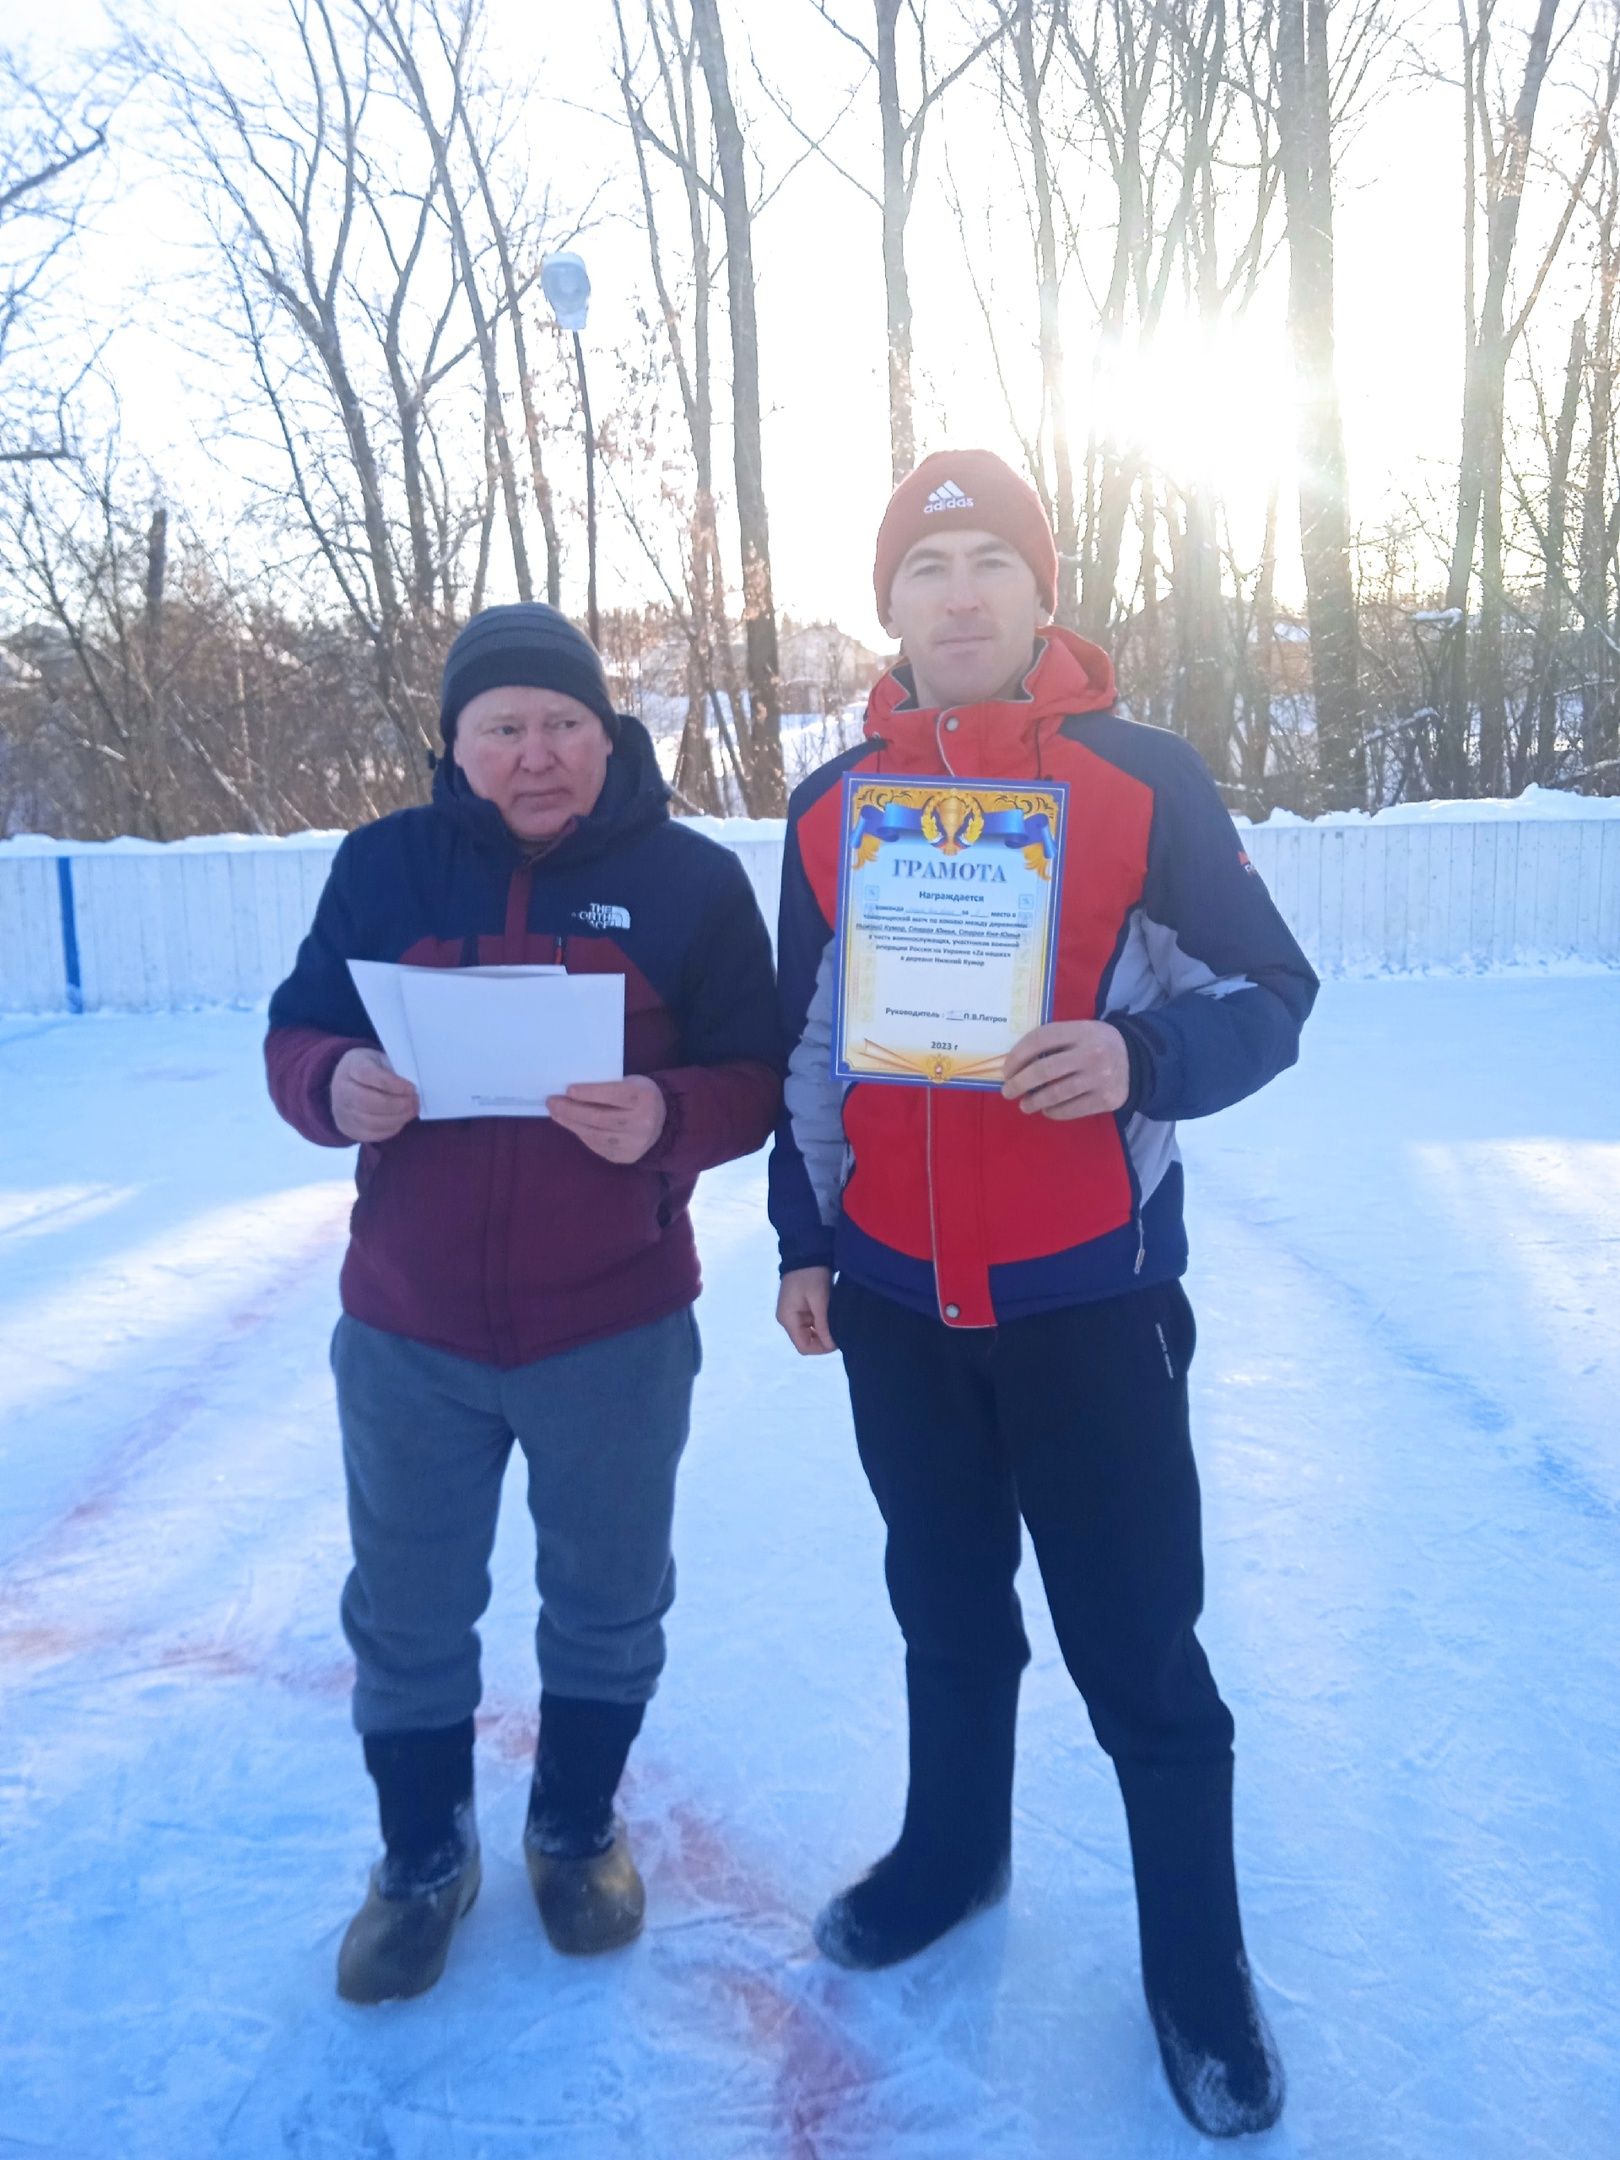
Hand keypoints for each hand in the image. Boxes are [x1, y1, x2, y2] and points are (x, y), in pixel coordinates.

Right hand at [331, 1046, 419, 1141]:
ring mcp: (344, 1112)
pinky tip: (401, 1120)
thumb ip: (392, 1070)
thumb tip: (410, 1089)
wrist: (344, 1085)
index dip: (393, 1084)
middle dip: (398, 1104)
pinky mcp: (350, 1129)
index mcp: (351, 1067)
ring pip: (372, 1122)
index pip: (368, 1075)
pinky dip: (391, 1128)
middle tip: (414, 1101)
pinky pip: (372, 1134)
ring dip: (398, 1118)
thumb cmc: (369, 1069)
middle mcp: (342, 1090)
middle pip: (369, 1102)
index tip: (411, 1088)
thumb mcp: (379, 1059)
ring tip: (412, 1110)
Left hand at [547, 1076, 667, 1163]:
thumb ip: (607, 1087)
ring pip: (595, 1135)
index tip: (568, 1090)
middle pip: (599, 1118)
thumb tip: (571, 1092)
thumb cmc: (639, 1096)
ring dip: (571, 1124)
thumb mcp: (630, 1083)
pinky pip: (598, 1146)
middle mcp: (641, 1122)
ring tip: (556, 1114)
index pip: (612, 1095)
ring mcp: (634, 1143)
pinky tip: (573, 1125)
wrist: (663, 1122)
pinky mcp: (626, 1157)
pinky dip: (582, 1134)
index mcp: (643, 1097)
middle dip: (571, 1110)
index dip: (589, 1093)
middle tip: (552, 1103)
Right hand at [777, 1266, 835, 1354]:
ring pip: (811, 1331)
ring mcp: (793, 1312)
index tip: (838, 1338)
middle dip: (824, 1338)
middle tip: (840, 1328)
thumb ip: (824, 1324)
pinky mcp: (800, 1306)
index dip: (822, 1348)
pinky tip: (833, 1312)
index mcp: (787, 1318)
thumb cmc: (811, 1275)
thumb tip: (831, 1345)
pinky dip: (823, 1320)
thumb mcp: (820, 1300)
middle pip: (807, 1340)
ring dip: (825, 1328)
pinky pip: (813, 1321)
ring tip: (838, 1318)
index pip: (804, 1347)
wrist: (807, 1250)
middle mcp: (788, 1318)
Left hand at [1000, 1020, 1129, 1120]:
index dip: (1017, 1056)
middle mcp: (1091, 1054)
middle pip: (1044, 1070)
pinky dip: (1053, 1112)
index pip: (1039, 1040)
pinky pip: (1071, 1110)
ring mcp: (1100, 1078)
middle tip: (1008, 1091)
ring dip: (1033, 1101)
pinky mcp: (1106, 1099)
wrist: (1137, 1060)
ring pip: (1055, 1094)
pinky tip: (1047, 1109)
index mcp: (1081, 1031)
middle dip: (1019, 1083)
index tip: (1007, 1070)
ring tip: (1024, 1105)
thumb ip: (1053, 1040)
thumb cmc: (1096, 1044)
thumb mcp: (1079, 1031)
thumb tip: (1016, 1064)